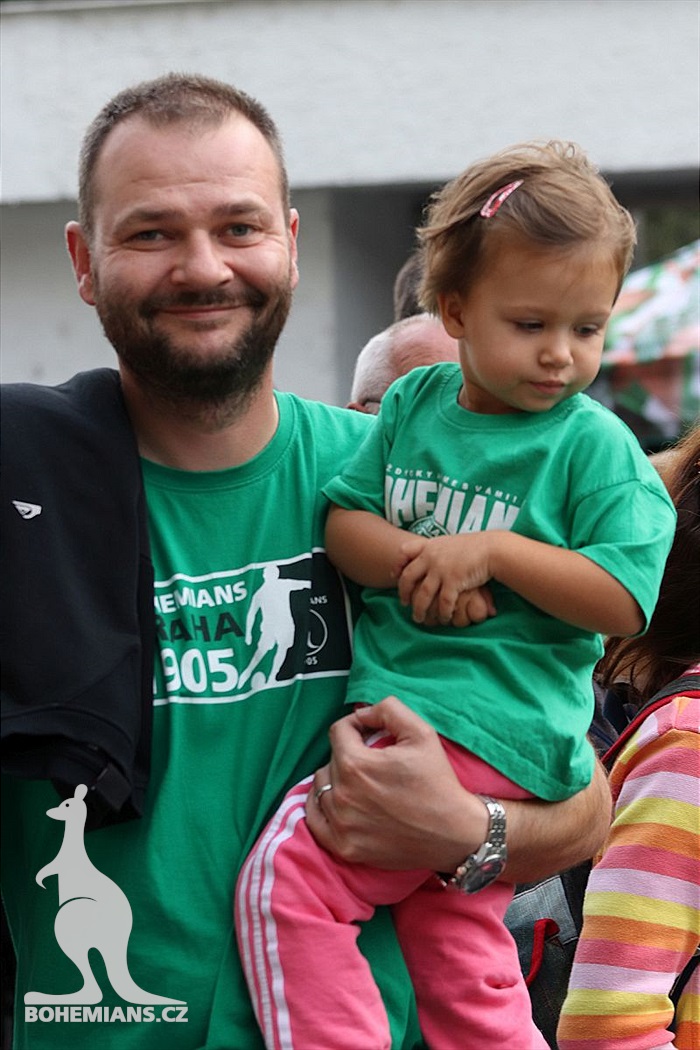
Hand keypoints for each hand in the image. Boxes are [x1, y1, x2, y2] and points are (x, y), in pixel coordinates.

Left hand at [305, 696, 487, 870]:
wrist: (453, 833)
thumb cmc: (438, 781)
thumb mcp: (421, 732)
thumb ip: (388, 710)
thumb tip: (361, 713)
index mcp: (356, 764)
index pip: (338, 731)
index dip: (356, 726)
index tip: (372, 733)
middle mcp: (342, 795)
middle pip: (331, 759)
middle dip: (350, 752)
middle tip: (375, 760)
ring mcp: (341, 824)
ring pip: (322, 786)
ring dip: (337, 778)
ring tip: (362, 781)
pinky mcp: (344, 847)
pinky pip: (315, 820)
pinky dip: (323, 807)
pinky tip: (341, 802)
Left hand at [397, 533, 494, 623]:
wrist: (492, 549)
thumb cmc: (474, 547)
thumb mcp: (450, 543)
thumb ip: (437, 550)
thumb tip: (428, 559)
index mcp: (430, 546)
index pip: (404, 551)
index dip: (397, 565)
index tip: (395, 576)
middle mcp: (431, 557)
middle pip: (408, 577)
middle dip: (403, 593)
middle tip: (404, 603)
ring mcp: (441, 569)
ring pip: (422, 594)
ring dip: (419, 609)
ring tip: (419, 618)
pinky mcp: (454, 581)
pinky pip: (443, 602)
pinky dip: (442, 613)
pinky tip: (443, 618)